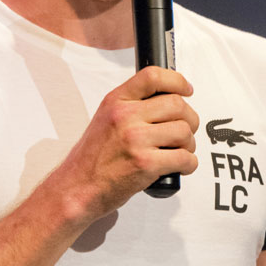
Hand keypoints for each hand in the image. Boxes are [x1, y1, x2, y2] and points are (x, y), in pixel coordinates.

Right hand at [48, 66, 199, 223]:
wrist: (75, 188)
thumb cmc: (92, 159)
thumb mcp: (105, 119)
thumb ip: (131, 107)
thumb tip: (168, 101)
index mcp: (115, 101)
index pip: (153, 76)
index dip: (177, 81)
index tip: (187, 90)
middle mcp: (125, 116)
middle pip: (177, 104)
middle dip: (190, 118)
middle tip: (186, 130)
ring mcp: (135, 140)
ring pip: (183, 131)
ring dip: (189, 143)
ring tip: (180, 151)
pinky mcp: (145, 164)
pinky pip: (184, 158)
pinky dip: (189, 163)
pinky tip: (180, 166)